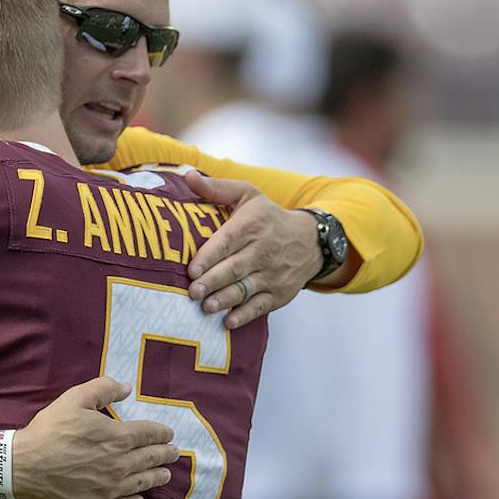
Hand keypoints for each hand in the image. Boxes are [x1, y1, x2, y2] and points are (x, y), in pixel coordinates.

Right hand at [14, 377, 179, 498]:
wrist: (24, 466)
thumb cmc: (49, 431)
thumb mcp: (75, 399)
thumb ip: (103, 389)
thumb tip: (126, 388)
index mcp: (118, 438)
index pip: (149, 434)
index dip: (161, 433)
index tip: (168, 434)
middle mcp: (120, 465)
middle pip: (150, 459)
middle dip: (165, 455)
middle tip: (173, 454)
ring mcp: (110, 489)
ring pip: (141, 483)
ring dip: (156, 478)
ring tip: (164, 475)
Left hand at [183, 173, 323, 329]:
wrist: (310, 240)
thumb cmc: (268, 216)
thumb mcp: (248, 195)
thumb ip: (217, 188)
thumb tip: (188, 176)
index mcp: (252, 225)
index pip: (228, 241)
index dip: (209, 256)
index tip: (191, 270)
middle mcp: (263, 250)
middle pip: (235, 268)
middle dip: (213, 281)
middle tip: (192, 292)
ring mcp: (272, 274)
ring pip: (246, 289)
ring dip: (226, 300)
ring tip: (206, 307)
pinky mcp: (279, 294)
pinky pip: (261, 306)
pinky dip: (246, 315)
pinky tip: (229, 322)